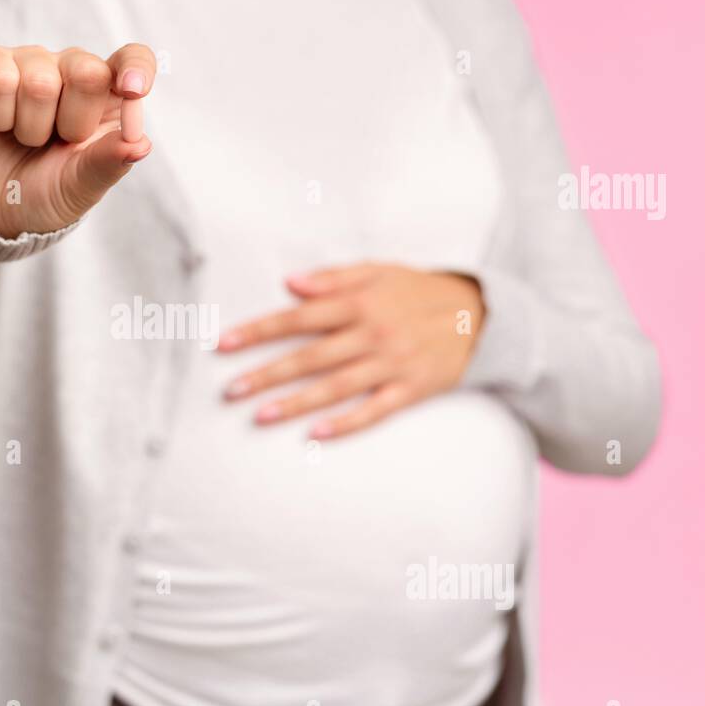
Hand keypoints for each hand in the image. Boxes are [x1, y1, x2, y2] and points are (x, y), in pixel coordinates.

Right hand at [0, 43, 155, 238]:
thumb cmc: (43, 193)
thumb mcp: (80, 188)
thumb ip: (108, 163)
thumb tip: (141, 145)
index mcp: (108, 99)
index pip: (133, 59)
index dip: (136, 68)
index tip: (132, 90)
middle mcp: (74, 72)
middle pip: (88, 71)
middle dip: (72, 122)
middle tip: (59, 142)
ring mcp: (32, 64)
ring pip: (39, 81)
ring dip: (30, 128)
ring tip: (25, 139)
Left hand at [218, 263, 484, 439]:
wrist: (480, 315)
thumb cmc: (418, 291)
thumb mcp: (379, 270)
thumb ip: (333, 277)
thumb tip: (289, 283)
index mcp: (359, 302)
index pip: (299, 318)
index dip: (259, 331)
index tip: (224, 344)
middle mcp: (373, 333)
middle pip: (311, 356)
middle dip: (267, 373)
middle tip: (230, 390)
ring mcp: (392, 363)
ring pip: (336, 387)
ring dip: (296, 403)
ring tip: (259, 415)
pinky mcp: (412, 389)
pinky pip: (374, 410)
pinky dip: (346, 423)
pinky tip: (316, 435)